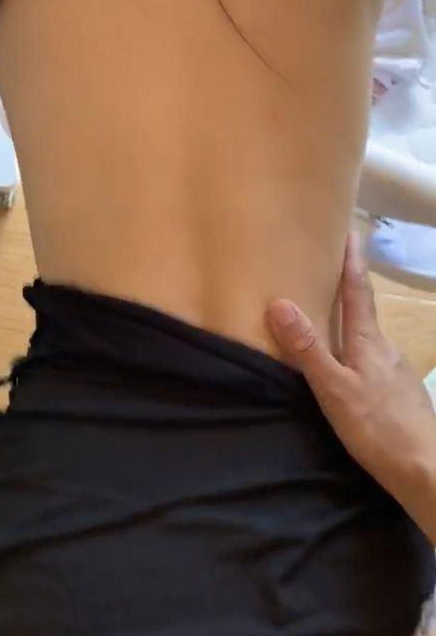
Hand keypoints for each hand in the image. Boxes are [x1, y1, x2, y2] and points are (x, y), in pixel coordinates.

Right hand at [266, 233, 435, 526]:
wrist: (428, 471)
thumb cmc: (378, 428)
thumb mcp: (334, 390)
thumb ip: (308, 349)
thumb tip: (279, 302)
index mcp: (368, 341)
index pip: (358, 290)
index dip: (351, 260)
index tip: (347, 230)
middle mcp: (386, 349)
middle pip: (365, 311)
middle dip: (348, 289)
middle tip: (329, 270)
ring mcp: (397, 372)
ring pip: (370, 339)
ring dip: (352, 325)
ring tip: (331, 321)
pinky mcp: (402, 396)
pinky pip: (375, 362)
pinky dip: (359, 354)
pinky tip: (351, 371)